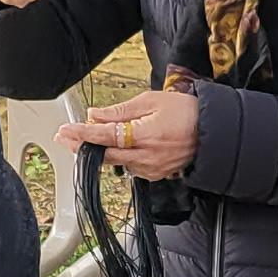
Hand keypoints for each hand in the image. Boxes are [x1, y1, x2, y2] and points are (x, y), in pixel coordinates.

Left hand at [64, 86, 201, 180]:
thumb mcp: (152, 101)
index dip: (82, 133)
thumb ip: (120, 111)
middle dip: (82, 145)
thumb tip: (95, 114)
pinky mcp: (156, 174)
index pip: (104, 136)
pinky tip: (116, 146)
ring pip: (116, 162)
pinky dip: (119, 157)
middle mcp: (146, 156)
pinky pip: (130, 167)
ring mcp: (151, 168)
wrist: (214, 132)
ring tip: (89, 137)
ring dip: (101, 150)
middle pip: (104, 155)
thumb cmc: (186, 112)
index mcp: (144, 135)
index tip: (65, 130)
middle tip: (64, 136)